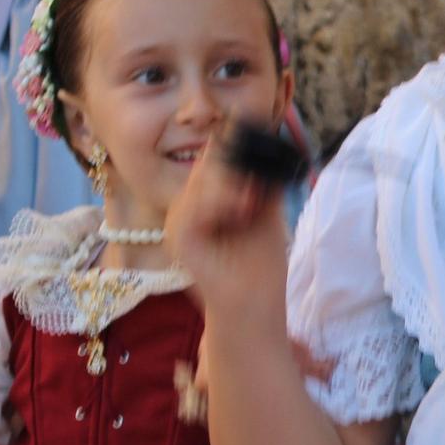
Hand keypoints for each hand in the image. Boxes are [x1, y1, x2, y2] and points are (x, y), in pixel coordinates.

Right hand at [166, 136, 289, 321]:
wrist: (254, 303)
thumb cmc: (260, 263)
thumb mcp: (268, 212)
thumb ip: (262, 180)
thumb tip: (269, 142)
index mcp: (206, 199)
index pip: (213, 157)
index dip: (235, 146)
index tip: (256, 143)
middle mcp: (187, 206)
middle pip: (207, 163)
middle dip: (237, 169)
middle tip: (256, 194)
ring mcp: (178, 221)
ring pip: (201, 180)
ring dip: (231, 187)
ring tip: (250, 207)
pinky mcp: (176, 237)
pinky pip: (193, 204)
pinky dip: (219, 203)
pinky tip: (239, 213)